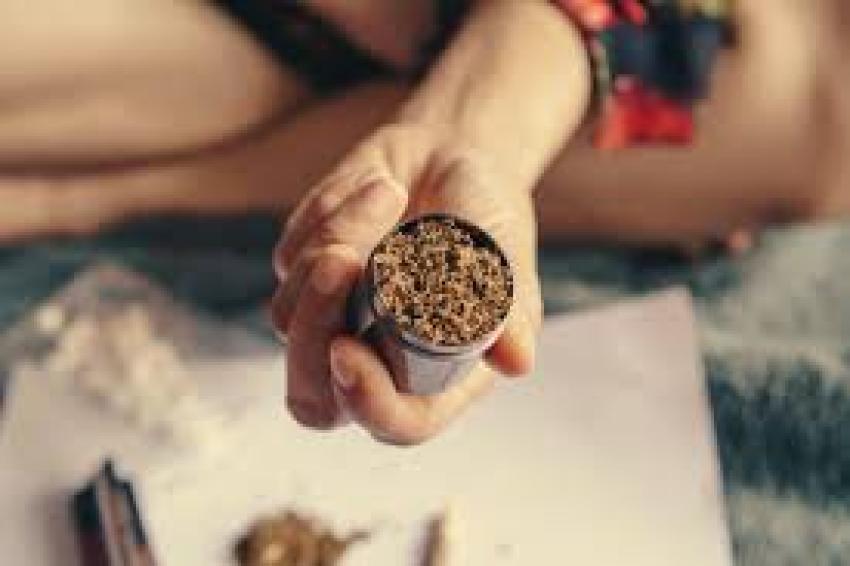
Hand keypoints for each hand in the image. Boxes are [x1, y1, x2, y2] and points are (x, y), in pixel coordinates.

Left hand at [272, 124, 542, 443]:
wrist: (456, 160)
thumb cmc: (488, 217)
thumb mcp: (507, 255)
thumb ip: (507, 306)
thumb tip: (516, 361)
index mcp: (436, 378)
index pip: (394, 422)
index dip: (367, 400)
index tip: (346, 348)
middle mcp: (378, 362)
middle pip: (313, 400)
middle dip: (314, 334)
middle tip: (340, 261)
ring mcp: (334, 322)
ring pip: (290, 318)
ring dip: (339, 240)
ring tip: (393, 194)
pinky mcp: (304, 276)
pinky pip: (292, 257)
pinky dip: (333, 213)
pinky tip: (380, 187)